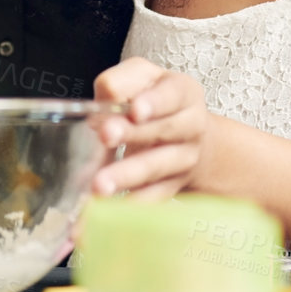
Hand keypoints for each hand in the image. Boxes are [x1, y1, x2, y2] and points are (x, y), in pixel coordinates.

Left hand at [90, 58, 210, 199]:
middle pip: (164, 130)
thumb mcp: (140, 78)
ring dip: (127, 176)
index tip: (135, 110)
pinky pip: (152, 197)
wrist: (188, 134)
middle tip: (105, 136)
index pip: (171, 94)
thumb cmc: (154, 99)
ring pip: (157, 167)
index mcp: (183, 92)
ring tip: (99, 185)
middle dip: (134, 134)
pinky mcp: (173, 186)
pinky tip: (107, 213)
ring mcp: (185, 160)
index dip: (154, 102)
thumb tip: (102, 105)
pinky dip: (130, 205)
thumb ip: (120, 84)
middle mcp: (191, 126)